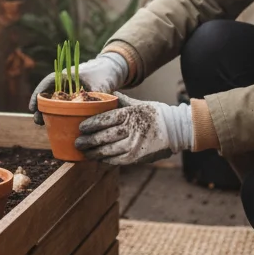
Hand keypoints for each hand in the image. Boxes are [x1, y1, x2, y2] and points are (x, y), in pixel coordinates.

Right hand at [29, 52, 129, 124]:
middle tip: (37, 121)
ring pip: (54, 102)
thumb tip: (92, 111)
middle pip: (47, 95)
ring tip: (42, 125)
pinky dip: (57, 114)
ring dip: (46, 112)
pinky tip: (56, 124)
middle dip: (40, 108)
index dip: (37, 95)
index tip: (32, 107)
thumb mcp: (101, 84)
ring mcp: (70, 92)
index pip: (47, 83)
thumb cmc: (104, 73)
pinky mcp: (75, 100)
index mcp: (67, 75)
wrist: (113, 71)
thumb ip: (96, 96)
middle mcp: (65, 84)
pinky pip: (63, 107)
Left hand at [74, 93, 193, 165]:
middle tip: (77, 142)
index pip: (105, 120)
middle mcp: (131, 129)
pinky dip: (106, 160)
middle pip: (103, 136)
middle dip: (88, 140)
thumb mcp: (139, 104)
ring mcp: (134, 145)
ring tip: (84, 152)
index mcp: (130, 114)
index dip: (90, 124)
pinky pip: (117, 160)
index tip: (81, 127)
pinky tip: (98, 158)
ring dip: (93, 152)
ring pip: (108, 150)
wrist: (176, 129)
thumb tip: (107, 94)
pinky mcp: (137, 157)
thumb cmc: (156, 114)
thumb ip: (121, 101)